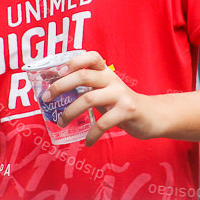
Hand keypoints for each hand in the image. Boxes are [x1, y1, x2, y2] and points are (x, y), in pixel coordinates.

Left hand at [42, 51, 159, 146]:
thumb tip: (57, 94)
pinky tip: (87, 142)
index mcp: (107, 73)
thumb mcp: (107, 92)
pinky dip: (92, 134)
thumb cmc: (123, 105)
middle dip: (61, 86)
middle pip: (84, 76)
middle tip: (46, 98)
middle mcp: (113, 80)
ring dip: (70, 112)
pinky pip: (103, 123)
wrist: (153, 116)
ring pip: (89, 98)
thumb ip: (89, 89)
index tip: (58, 71)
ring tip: (61, 122)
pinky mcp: (127, 111)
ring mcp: (121, 95)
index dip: (74, 61)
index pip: (92, 57)